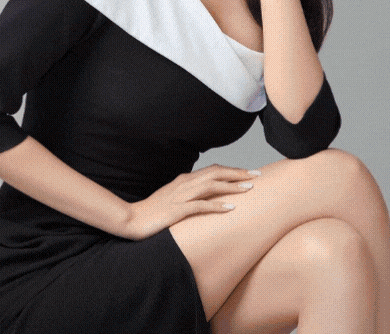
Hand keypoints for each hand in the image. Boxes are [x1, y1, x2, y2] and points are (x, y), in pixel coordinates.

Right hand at [121, 164, 259, 240]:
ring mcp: (180, 196)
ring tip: (249, 189)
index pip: (213, 170)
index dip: (232, 170)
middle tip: (257, 176)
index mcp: (184, 180)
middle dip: (238, 174)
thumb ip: (189, 194)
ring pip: (211, 186)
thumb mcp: (173, 198)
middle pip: (216, 173)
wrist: (131, 219)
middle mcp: (184, 184)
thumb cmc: (153, 211)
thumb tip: (207, 195)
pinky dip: (216, 205)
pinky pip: (200, 206)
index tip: (250, 173)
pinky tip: (230, 208)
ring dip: (231, 187)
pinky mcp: (176, 210)